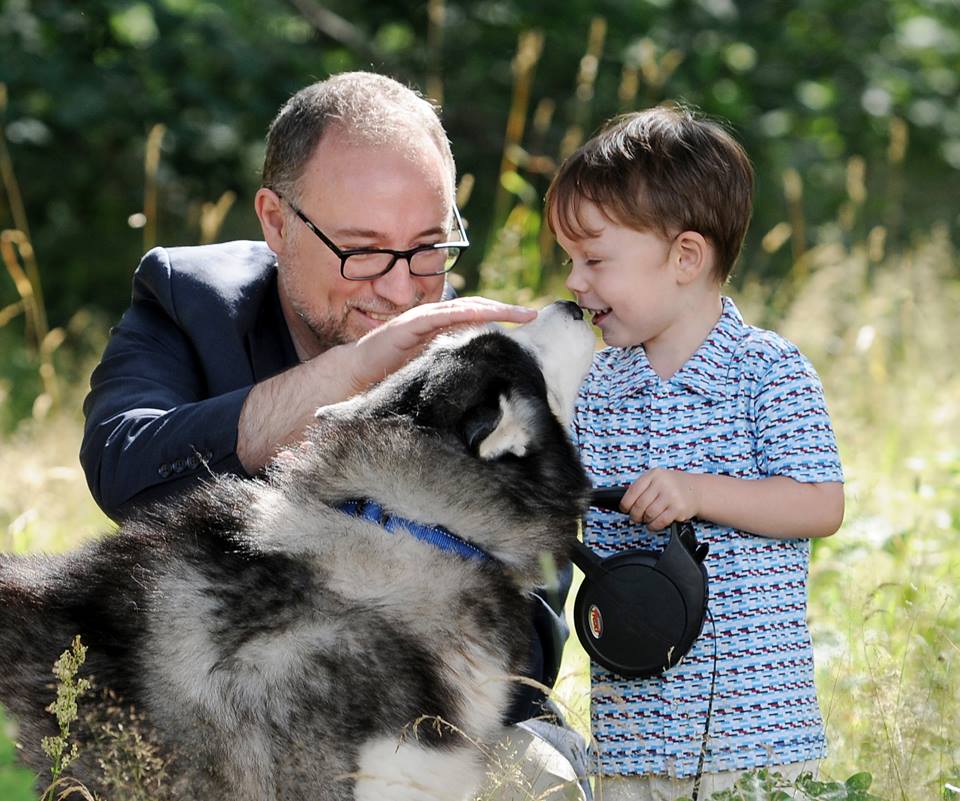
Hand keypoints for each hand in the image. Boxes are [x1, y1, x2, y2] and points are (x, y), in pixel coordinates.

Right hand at [346, 297, 536, 392]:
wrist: (357, 372)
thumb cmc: (392, 373)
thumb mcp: (433, 368)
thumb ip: (455, 364)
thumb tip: (485, 375)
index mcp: (443, 327)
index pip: (478, 316)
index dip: (503, 316)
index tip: (527, 321)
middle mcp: (435, 317)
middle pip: (477, 307)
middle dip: (505, 309)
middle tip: (531, 314)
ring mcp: (422, 318)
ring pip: (463, 307)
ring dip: (491, 308)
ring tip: (515, 312)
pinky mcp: (409, 324)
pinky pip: (439, 315)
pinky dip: (462, 312)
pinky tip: (481, 314)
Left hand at [620, 468, 699, 530]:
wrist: (696, 490)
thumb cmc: (673, 486)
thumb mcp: (657, 479)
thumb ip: (643, 488)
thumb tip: (626, 505)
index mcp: (653, 474)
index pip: (633, 491)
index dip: (625, 504)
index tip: (625, 509)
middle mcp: (662, 483)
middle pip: (639, 505)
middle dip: (635, 515)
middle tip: (636, 518)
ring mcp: (671, 496)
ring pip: (649, 514)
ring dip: (645, 521)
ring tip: (646, 520)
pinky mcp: (678, 509)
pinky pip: (660, 522)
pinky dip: (653, 526)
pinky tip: (653, 524)